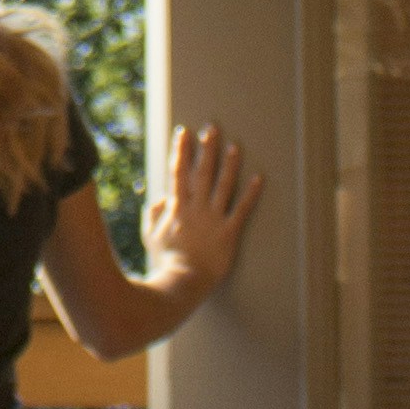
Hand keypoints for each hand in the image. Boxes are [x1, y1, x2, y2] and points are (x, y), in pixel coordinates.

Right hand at [144, 122, 261, 298]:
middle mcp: (196, 208)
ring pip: (223, 185)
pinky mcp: (229, 233)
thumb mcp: (150, 236)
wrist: (183, 281)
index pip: (178, 172)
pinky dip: (251, 194)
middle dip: (207, 148)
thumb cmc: (166, 260)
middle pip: (202, 172)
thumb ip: (153, 215)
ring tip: (236, 146)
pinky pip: (242, 209)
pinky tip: (259, 178)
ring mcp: (213, 219)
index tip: (184, 132)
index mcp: (176, 207)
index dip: (181, 151)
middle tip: (213, 128)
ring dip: (229, 164)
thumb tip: (159, 199)